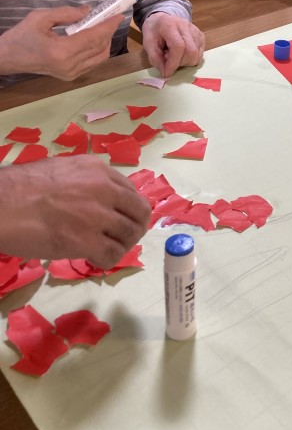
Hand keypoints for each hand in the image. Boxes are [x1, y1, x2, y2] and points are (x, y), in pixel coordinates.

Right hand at [0, 6, 122, 80]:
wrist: (8, 58)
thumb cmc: (21, 36)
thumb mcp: (40, 17)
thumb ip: (66, 13)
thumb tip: (88, 11)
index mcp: (61, 51)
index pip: (94, 38)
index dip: (108, 26)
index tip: (119, 16)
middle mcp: (70, 65)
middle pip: (100, 48)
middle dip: (109, 32)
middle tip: (112, 18)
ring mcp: (71, 74)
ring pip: (100, 58)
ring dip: (105, 42)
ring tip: (103, 27)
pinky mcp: (70, 77)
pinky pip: (92, 64)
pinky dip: (98, 51)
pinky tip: (95, 39)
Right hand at [0, 156, 150, 268]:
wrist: (0, 205)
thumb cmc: (20, 188)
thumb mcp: (61, 169)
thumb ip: (86, 180)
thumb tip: (98, 195)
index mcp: (98, 170)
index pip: (131, 191)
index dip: (128, 208)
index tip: (120, 218)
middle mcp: (104, 190)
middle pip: (139, 212)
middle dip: (134, 227)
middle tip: (122, 237)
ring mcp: (97, 216)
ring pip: (130, 235)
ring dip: (121, 245)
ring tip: (106, 249)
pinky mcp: (87, 241)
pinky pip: (112, 255)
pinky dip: (106, 260)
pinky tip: (93, 258)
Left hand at [142, 12, 204, 77]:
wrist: (162, 19)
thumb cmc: (154, 32)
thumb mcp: (148, 44)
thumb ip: (155, 58)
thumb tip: (166, 73)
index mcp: (170, 25)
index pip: (178, 46)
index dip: (174, 62)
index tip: (167, 73)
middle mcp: (186, 26)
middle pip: (191, 52)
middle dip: (180, 63)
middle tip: (170, 61)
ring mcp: (195, 31)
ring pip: (197, 55)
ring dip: (186, 62)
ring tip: (175, 56)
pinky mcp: (201, 36)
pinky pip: (200, 54)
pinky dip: (191, 59)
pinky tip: (182, 54)